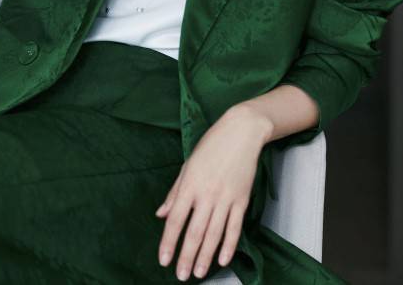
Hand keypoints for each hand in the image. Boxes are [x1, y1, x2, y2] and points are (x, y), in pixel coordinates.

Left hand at [155, 105, 270, 280]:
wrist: (241, 132)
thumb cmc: (211, 146)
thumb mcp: (188, 165)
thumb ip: (175, 193)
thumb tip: (161, 214)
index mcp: (190, 184)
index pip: (176, 219)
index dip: (169, 241)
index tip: (164, 259)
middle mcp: (207, 194)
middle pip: (195, 232)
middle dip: (187, 256)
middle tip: (181, 275)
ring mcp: (226, 198)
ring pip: (214, 234)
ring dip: (206, 256)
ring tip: (199, 273)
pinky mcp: (242, 200)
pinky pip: (234, 227)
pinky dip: (229, 245)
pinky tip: (222, 259)